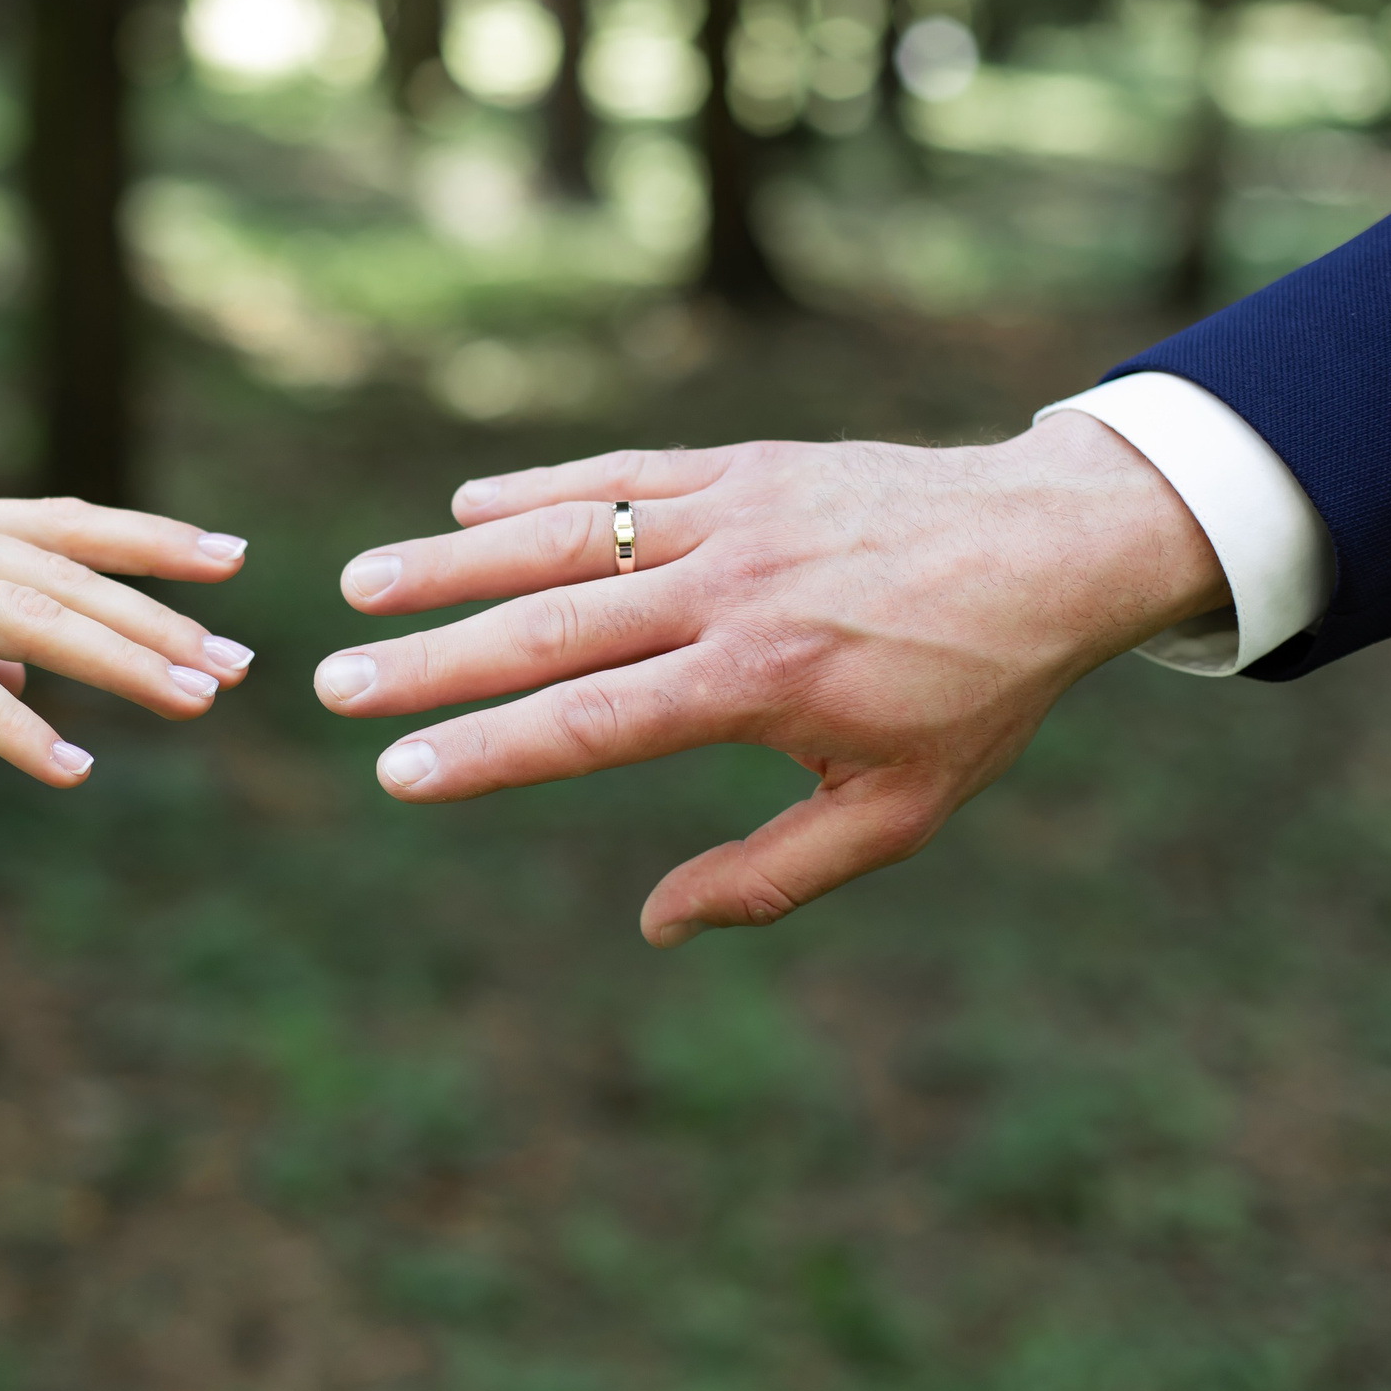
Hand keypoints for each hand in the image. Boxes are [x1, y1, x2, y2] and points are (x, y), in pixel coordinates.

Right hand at [0, 487, 253, 785]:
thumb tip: (22, 679)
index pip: (66, 526)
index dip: (152, 542)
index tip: (230, 559)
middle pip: (72, 575)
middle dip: (165, 619)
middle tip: (244, 660)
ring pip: (33, 617)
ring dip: (121, 661)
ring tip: (197, 698)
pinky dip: (14, 727)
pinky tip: (68, 764)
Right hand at [312, 414, 1226, 943]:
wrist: (1057, 541)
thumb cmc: (976, 693)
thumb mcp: (898, 812)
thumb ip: (772, 877)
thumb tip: (654, 926)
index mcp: (763, 682)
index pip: (593, 724)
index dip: (488, 752)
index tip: (400, 774)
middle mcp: (733, 589)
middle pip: (551, 628)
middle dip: (432, 662)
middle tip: (332, 685)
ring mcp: (732, 515)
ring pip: (567, 537)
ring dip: (453, 563)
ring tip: (359, 588)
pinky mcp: (741, 464)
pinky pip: (620, 476)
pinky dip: (536, 489)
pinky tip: (462, 509)